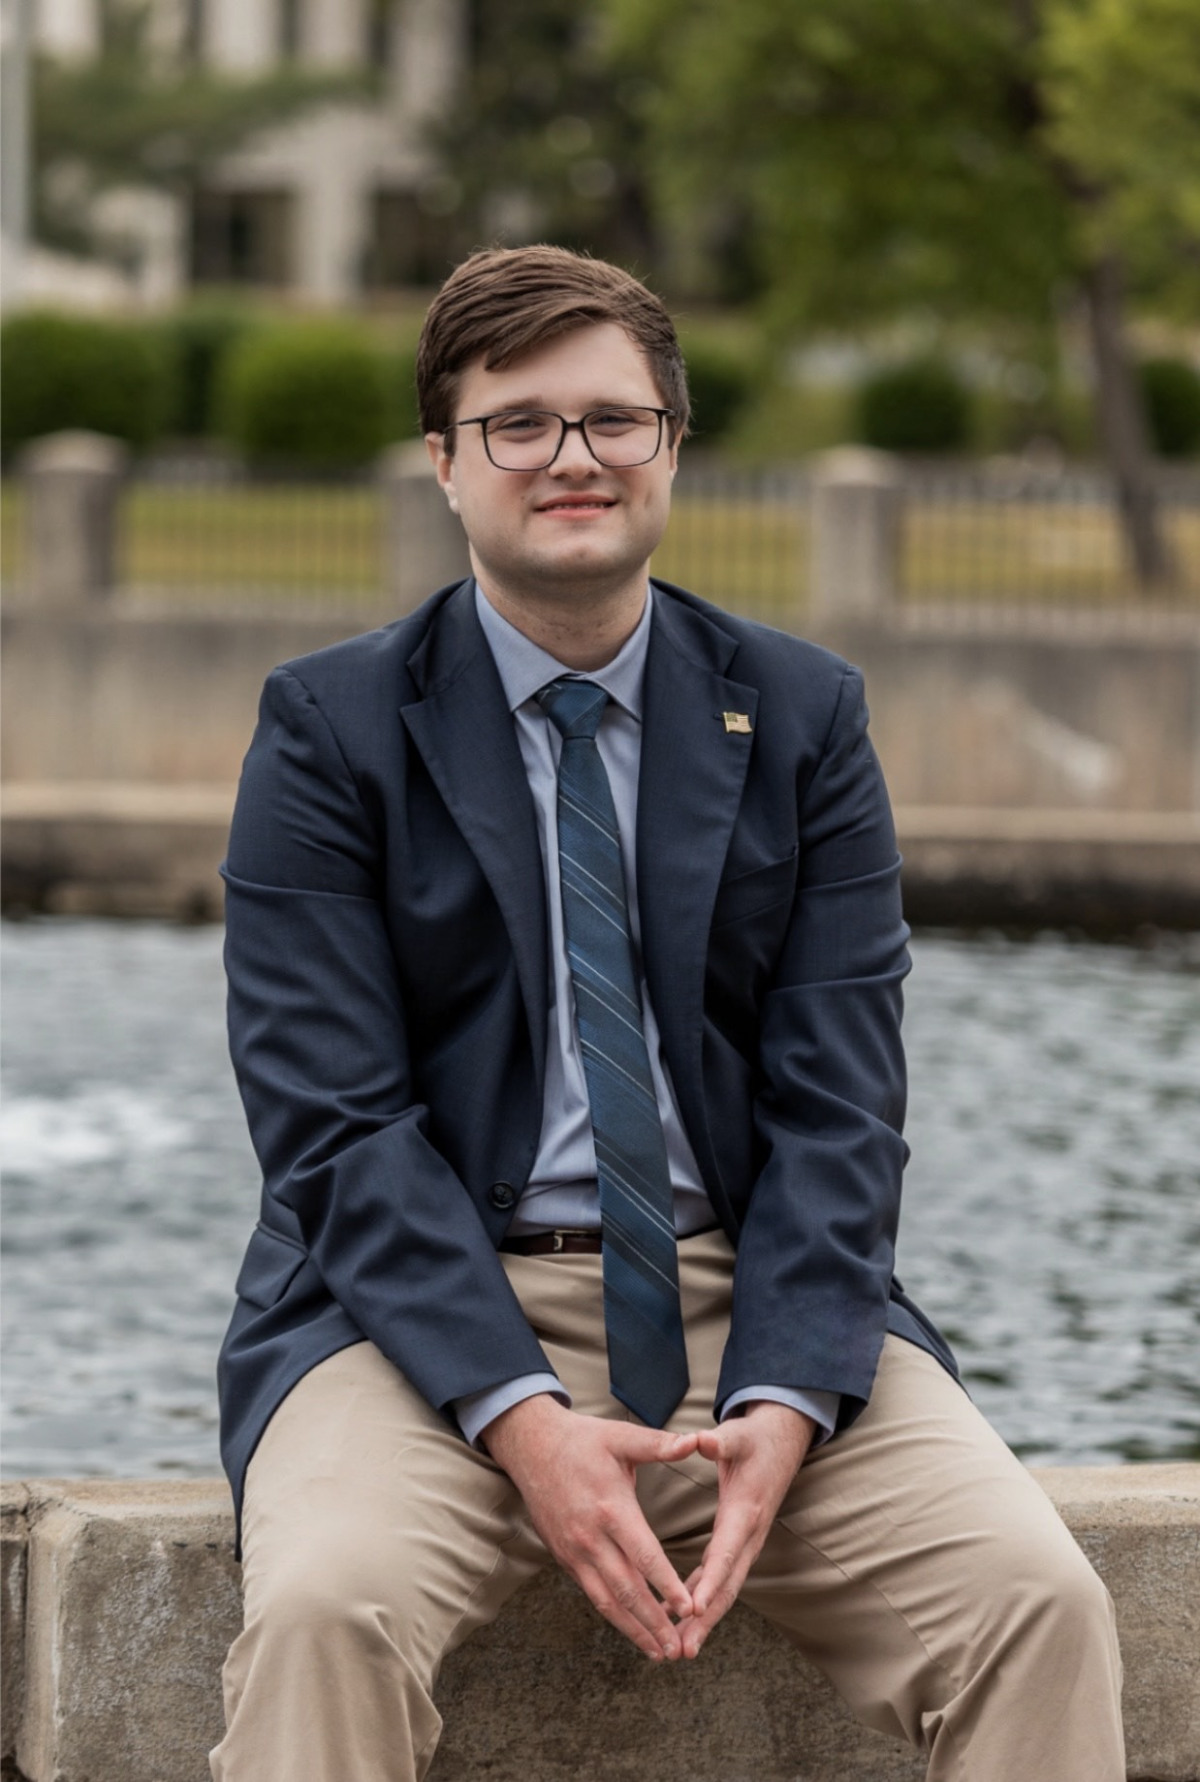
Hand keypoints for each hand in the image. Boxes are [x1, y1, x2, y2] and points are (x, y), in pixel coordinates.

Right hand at [481, 1394, 698, 1661]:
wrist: (531, 1447)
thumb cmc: (582, 1440)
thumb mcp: (621, 1437)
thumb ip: (659, 1444)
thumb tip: (695, 1441)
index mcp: (611, 1508)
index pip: (644, 1555)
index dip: (667, 1585)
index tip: (688, 1609)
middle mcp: (591, 1537)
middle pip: (626, 1589)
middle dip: (653, 1622)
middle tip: (677, 1648)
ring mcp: (575, 1551)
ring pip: (607, 1600)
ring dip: (633, 1629)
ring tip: (658, 1652)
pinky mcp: (565, 1557)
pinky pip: (591, 1592)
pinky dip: (613, 1615)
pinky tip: (630, 1628)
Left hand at [676, 1401, 814, 1658]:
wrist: (781, 1440)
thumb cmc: (755, 1438)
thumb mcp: (737, 1435)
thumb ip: (718, 1441)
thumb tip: (698, 1439)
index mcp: (745, 1511)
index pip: (726, 1552)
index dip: (710, 1581)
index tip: (693, 1608)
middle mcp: (749, 1535)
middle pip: (727, 1585)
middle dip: (706, 1619)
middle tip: (683, 1648)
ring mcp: (746, 1542)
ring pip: (725, 1588)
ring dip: (704, 1619)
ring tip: (680, 1648)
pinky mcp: (739, 1542)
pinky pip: (720, 1577)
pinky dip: (703, 1598)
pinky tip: (681, 1617)